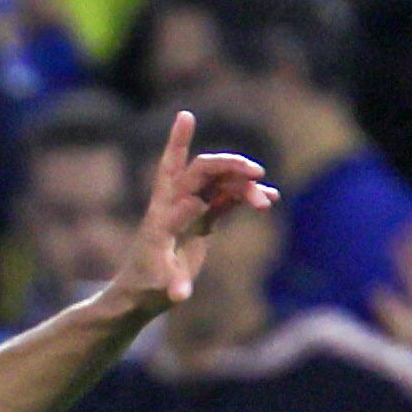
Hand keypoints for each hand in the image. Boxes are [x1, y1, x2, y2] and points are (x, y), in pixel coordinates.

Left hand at [108, 110, 278, 316]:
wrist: (141, 294)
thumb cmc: (145, 289)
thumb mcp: (160, 287)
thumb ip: (174, 284)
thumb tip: (187, 286)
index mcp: (162, 212)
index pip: (174, 171)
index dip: (178, 142)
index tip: (185, 117)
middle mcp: (176, 203)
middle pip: (202, 170)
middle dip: (229, 165)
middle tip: (256, 172)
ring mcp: (191, 209)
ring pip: (220, 185)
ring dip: (244, 188)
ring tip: (267, 202)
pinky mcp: (203, 221)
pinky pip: (227, 201)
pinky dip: (247, 198)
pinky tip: (270, 199)